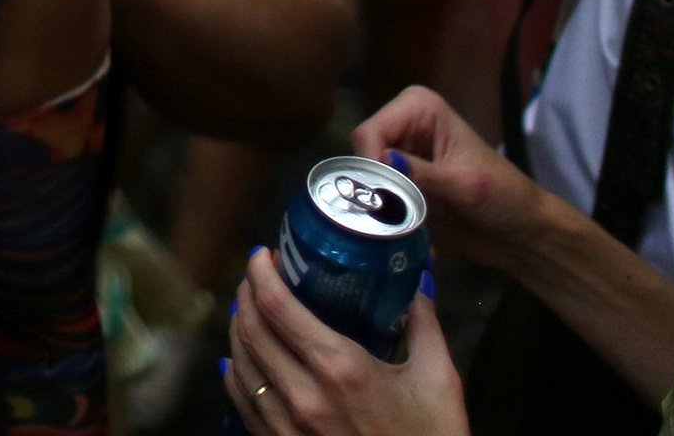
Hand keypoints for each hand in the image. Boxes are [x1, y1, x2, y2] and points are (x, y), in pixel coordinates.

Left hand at [229, 246, 466, 435]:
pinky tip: (238, 358)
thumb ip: (424, 322)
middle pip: (251, 329)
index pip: (277, 306)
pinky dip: (235, 372)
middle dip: (246, 293)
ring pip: (240, 363)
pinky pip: (243, 402)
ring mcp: (288, 426)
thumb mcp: (438, 378)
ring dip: (238, 329)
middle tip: (256, 276)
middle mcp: (304, 394)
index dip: (260, 273)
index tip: (262, 255)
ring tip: (249, 309)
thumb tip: (419, 278)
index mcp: (340, 367)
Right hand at [350, 86, 542, 268]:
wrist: (522, 233)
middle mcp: (404, 127)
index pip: (370, 131)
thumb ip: (421, 174)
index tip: (383, 200)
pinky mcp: (402, 186)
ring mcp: (401, 157)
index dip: (370, 165)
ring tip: (398, 230)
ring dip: (377, 208)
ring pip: (364, 180)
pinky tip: (403, 235)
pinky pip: (376, 199)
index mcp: (419, 108)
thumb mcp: (464, 185)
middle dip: (372, 189)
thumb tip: (382, 162)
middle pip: (361, 156)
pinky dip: (386, 220)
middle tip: (391, 219)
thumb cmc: (504, 197)